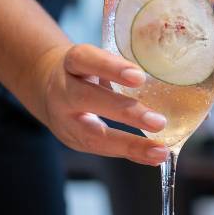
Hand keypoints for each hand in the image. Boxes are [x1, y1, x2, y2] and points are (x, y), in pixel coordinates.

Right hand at [34, 44, 169, 165]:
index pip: (85, 59)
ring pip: (92, 134)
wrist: (46, 89)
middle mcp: (63, 91)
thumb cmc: (84, 70)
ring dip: (130, 144)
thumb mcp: (94, 58)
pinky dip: (130, 153)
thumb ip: (120, 61)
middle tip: (158, 122)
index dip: (110, 67)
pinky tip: (153, 157)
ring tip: (160, 151)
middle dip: (125, 112)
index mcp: (71, 63)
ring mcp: (64, 119)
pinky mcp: (73, 140)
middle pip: (87, 99)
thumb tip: (167, 64)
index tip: (139, 76)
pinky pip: (102, 149)